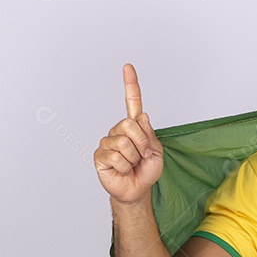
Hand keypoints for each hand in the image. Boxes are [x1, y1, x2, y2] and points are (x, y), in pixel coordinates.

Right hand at [94, 64, 163, 202]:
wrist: (137, 189)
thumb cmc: (146, 170)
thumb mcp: (156, 152)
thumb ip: (149, 135)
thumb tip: (142, 116)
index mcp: (134, 127)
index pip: (132, 102)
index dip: (130, 85)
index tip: (128, 67)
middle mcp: (119, 130)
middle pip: (130, 125)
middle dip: (142, 144)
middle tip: (142, 156)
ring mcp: (107, 142)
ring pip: (124, 143)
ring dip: (134, 158)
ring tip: (132, 164)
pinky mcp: (100, 155)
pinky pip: (116, 156)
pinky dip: (125, 166)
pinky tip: (122, 169)